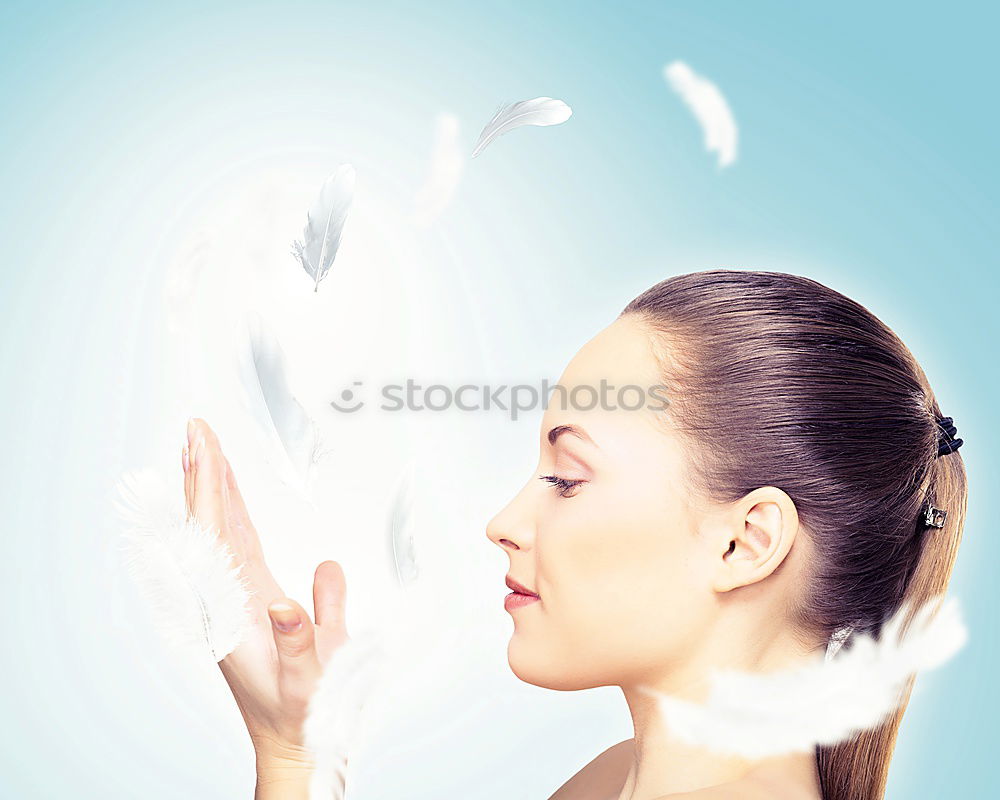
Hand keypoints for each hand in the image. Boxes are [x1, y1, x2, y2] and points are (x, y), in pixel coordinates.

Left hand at [183, 418, 348, 779]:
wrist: (295, 741)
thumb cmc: (303, 714)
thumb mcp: (307, 685)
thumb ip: (300, 643)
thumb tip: (288, 605)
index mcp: (231, 613)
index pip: (215, 540)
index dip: (208, 492)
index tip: (204, 451)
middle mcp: (228, 599)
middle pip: (209, 526)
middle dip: (202, 474)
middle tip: (196, 429)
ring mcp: (240, 597)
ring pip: (222, 531)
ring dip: (214, 488)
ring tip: (206, 448)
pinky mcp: (258, 599)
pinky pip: (243, 545)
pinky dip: (235, 514)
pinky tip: (232, 495)